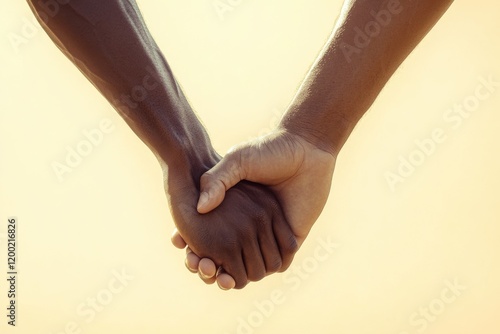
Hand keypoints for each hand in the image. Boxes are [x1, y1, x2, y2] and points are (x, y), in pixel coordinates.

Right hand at [172, 129, 336, 286]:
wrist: (306, 149)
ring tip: (213, 269)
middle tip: (198, 264)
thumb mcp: (238, 161)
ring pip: (247, 267)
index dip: (193, 243)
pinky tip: (237, 269)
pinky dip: (256, 271)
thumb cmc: (269, 150)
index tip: (179, 244)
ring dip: (228, 274)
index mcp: (234, 209)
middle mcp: (250, 225)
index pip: (209, 235)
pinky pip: (276, 265)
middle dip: (206, 265)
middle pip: (224, 258)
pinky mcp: (291, 239)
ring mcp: (271, 234)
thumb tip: (201, 208)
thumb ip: (218, 180)